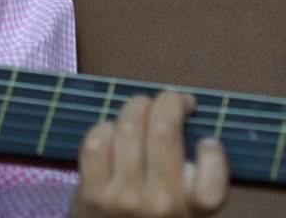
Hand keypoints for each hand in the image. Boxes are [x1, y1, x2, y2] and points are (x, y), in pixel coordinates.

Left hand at [69, 90, 228, 216]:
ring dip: (135, 106)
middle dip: (168, 101)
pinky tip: (112, 130)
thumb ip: (187, 174)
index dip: (213, 156)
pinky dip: (105, 127)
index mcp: (192, 211)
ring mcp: (124, 199)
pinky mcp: (92, 193)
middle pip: (164, 131)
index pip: (213, 185)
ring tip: (140, 106)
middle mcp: (161, 206)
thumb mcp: (180, 204)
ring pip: (129, 129)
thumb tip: (184, 114)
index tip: (207, 141)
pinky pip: (98, 141)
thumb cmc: (147, 214)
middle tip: (171, 98)